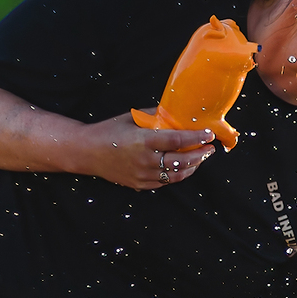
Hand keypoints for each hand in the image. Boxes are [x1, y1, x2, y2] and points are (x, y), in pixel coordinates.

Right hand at [79, 111, 214, 189]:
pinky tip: (185, 167)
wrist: (87, 152)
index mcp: (144, 141)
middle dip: (200, 154)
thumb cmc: (109, 131)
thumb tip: (175, 113)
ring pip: (176, 175)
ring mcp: (143, 175)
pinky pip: (165, 182)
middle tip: (209, 148)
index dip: (197, 138)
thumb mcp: (131, 118)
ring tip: (201, 157)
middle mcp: (145, 160)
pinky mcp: (140, 185)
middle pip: (182, 161)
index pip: (178, 140)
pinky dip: (178, 174)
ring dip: (192, 167)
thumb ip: (154, 117)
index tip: (209, 134)